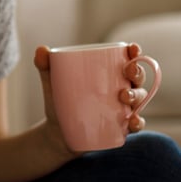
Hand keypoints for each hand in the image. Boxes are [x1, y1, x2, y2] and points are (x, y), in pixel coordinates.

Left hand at [33, 43, 149, 150]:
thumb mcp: (52, 84)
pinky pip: (135, 124)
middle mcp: (121, 89)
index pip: (127, 59)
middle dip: (138, 72)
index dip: (135, 52)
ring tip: (124, 96)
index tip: (133, 48)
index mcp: (110, 74)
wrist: (56, 133)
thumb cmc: (59, 101)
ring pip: (139, 99)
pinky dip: (138, 122)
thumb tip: (41, 49)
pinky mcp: (120, 127)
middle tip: (128, 72)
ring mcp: (123, 108)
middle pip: (137, 78)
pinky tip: (133, 122)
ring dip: (137, 96)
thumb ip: (46, 66)